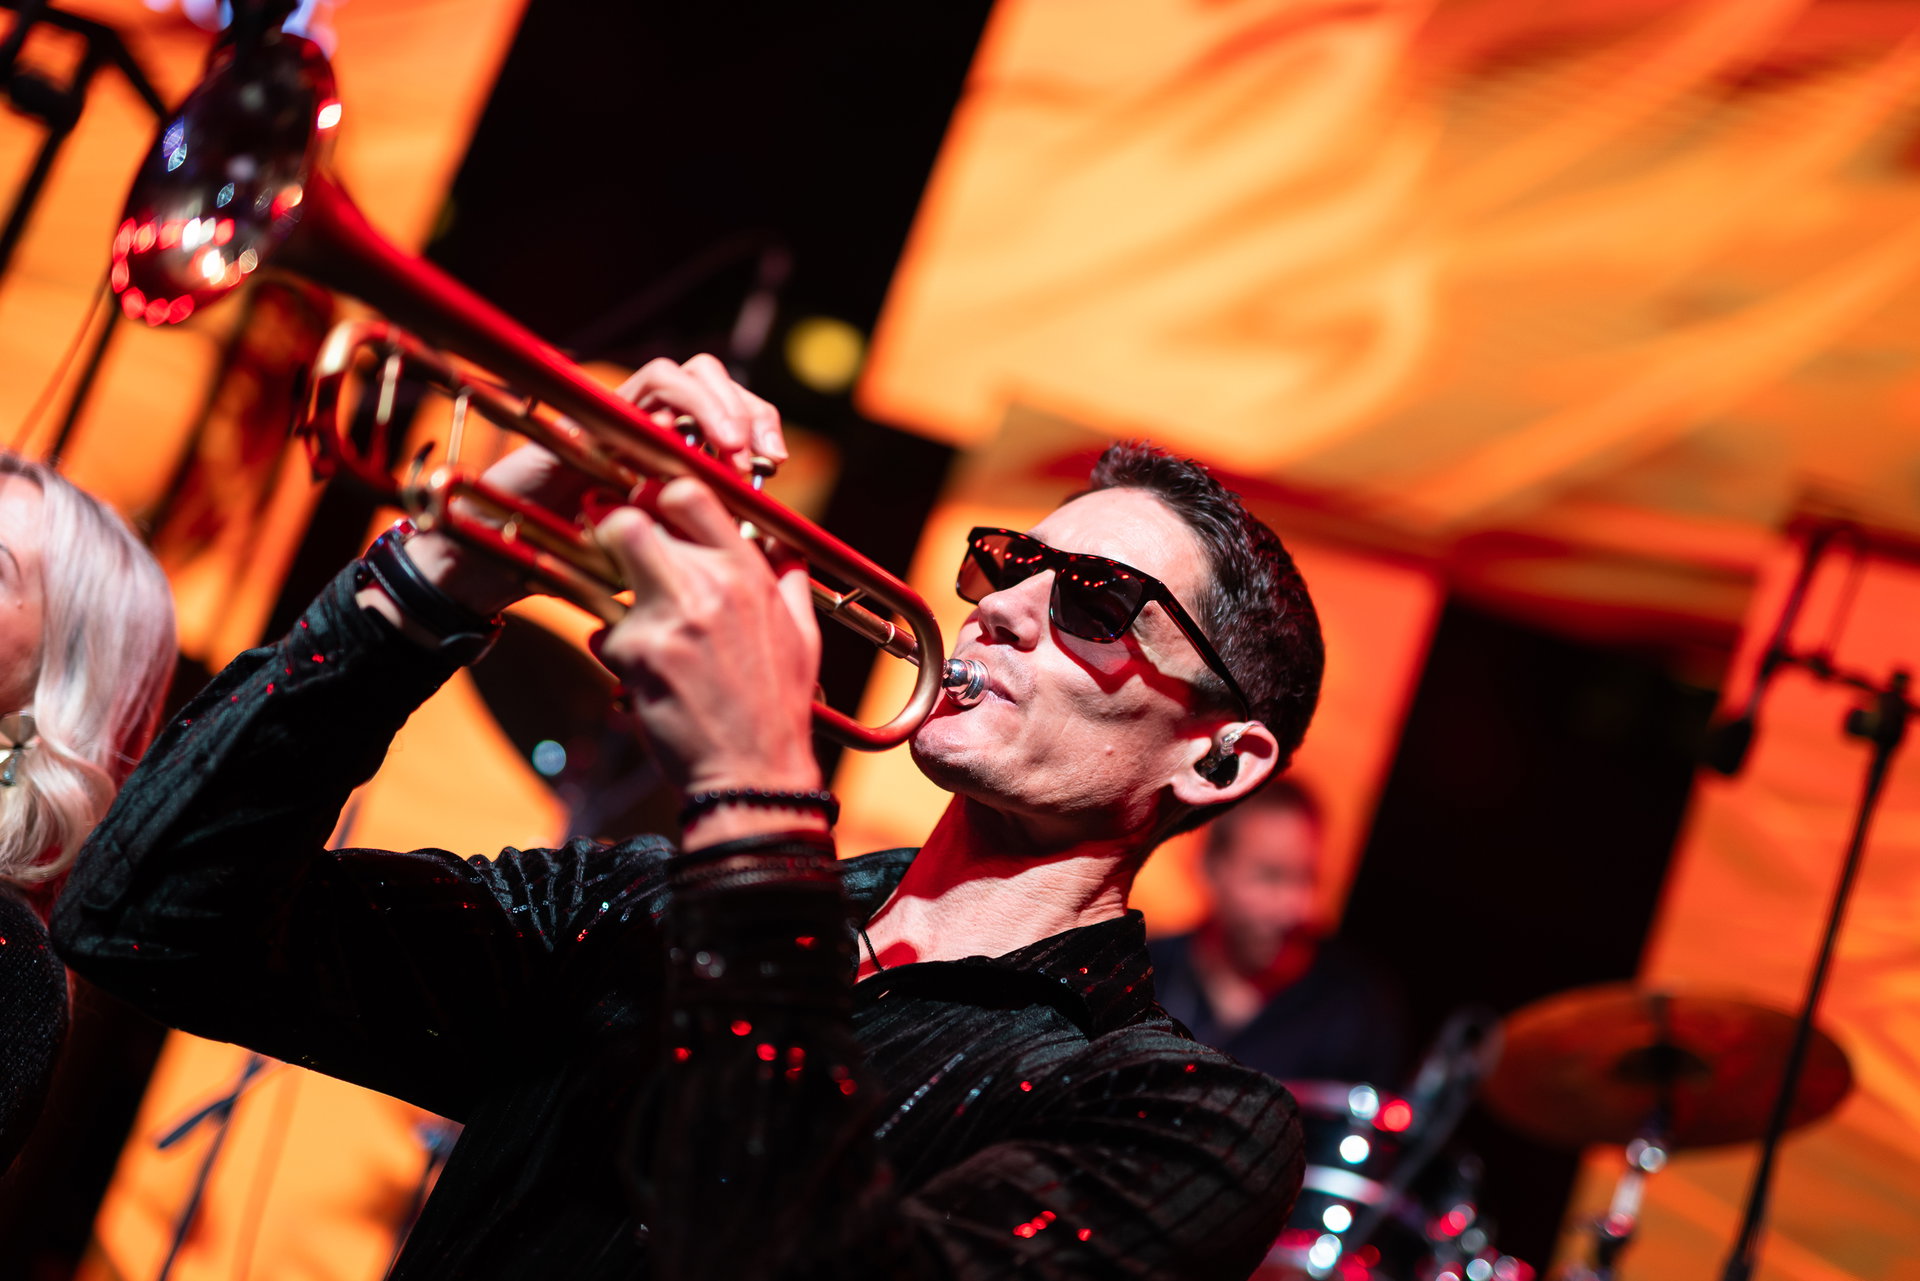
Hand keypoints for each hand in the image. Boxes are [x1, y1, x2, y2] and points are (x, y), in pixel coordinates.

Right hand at [398, 355, 789, 617]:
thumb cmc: (584, 564)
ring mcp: (618, 415)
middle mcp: (648, 424)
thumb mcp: (663, 550)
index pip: (731, 416)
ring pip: (681, 372)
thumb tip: (769, 541)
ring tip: (736, 448)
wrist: (507, 560)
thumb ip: (703, 533)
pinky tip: (695, 445)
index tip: (775, 467)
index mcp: (673, 450)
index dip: (762, 430)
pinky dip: (681, 404)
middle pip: (712, 380)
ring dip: (718, 402)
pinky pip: (645, 386)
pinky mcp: (592, 415)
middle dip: (749, 408)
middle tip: (765, 456)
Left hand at [591, 476, 823, 828]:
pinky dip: (617, 653)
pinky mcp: (638, 656)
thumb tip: (786, 550)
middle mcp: (708, 585)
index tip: (652, 514)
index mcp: (747, 571)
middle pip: (628, 523)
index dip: (658, 496)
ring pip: (607, 580)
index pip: (687, 493)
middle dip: (613, 537)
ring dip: (615, 601)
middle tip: (616, 558)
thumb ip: (788, 582)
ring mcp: (669, 619)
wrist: (755, 772)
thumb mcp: (802, 635)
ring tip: (641, 633)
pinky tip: (646, 677)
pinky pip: (604, 636)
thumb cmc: (778, 706)